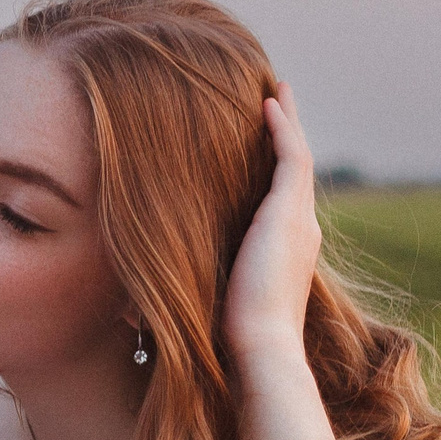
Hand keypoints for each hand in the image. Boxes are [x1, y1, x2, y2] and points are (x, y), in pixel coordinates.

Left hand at [219, 81, 323, 367]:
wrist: (261, 348)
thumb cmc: (231, 337)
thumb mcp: (211, 300)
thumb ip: (192, 284)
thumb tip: (139, 299)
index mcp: (286, 251)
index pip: (282, 198)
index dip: (272, 169)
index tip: (259, 144)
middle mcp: (301, 231)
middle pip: (295, 170)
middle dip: (286, 135)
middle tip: (275, 102)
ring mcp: (300, 220)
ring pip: (297, 156)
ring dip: (286, 122)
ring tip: (275, 91)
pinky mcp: (291, 212)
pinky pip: (292, 156)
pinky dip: (281, 129)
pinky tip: (267, 104)